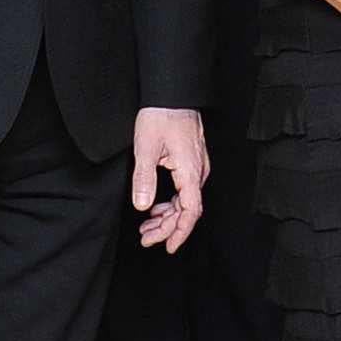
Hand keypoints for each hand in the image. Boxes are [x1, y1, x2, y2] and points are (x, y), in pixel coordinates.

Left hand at [129, 107, 206, 251]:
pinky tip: (156, 207)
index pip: (190, 211)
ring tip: (146, 228)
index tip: (169, 247)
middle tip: (146, 238)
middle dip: (167, 228)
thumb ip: (144, 179)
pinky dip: (171, 203)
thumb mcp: (145, 148)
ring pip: (186, 201)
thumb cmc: (160, 115)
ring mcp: (196, 166)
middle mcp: (198, 171)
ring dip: (167, 216)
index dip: (180, 232)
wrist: (172, 93)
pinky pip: (185, 190)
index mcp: (190, 171)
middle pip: (187, 210)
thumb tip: (143, 206)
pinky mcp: (191, 162)